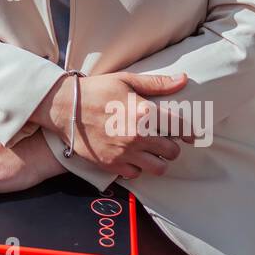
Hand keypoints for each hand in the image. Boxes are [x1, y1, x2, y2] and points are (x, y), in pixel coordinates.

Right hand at [56, 72, 196, 180]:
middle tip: (163, 139)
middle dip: (171, 146)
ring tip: (150, 151)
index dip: (189, 132)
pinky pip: (136, 174)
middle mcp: (138, 136)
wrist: (63, 107)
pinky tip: (130, 156)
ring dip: (158, 161)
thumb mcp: (126, 80)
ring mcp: (124, 153)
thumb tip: (182, 80)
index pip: (180, 127)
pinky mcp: (111, 165)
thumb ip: (156, 83)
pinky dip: (136, 167)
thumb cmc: (95, 90)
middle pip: (172, 152)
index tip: (190, 135)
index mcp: (144, 113)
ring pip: (158, 168)